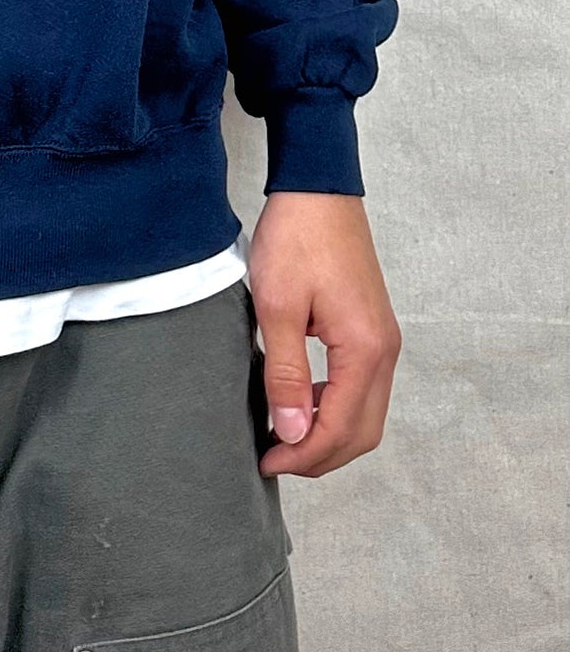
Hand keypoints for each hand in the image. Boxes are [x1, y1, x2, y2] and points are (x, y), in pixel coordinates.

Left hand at [249, 191, 401, 478]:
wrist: (317, 189)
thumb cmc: (295, 239)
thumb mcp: (277, 308)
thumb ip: (286, 374)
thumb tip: (292, 431)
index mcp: (364, 349)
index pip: (341, 427)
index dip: (304, 454)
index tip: (267, 462)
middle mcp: (384, 349)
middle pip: (362, 430)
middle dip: (320, 455)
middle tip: (274, 459)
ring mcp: (382, 339)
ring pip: (365, 412)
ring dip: (328, 432)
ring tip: (282, 436)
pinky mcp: (371, 329)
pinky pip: (361, 387)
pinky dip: (334, 406)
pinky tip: (299, 401)